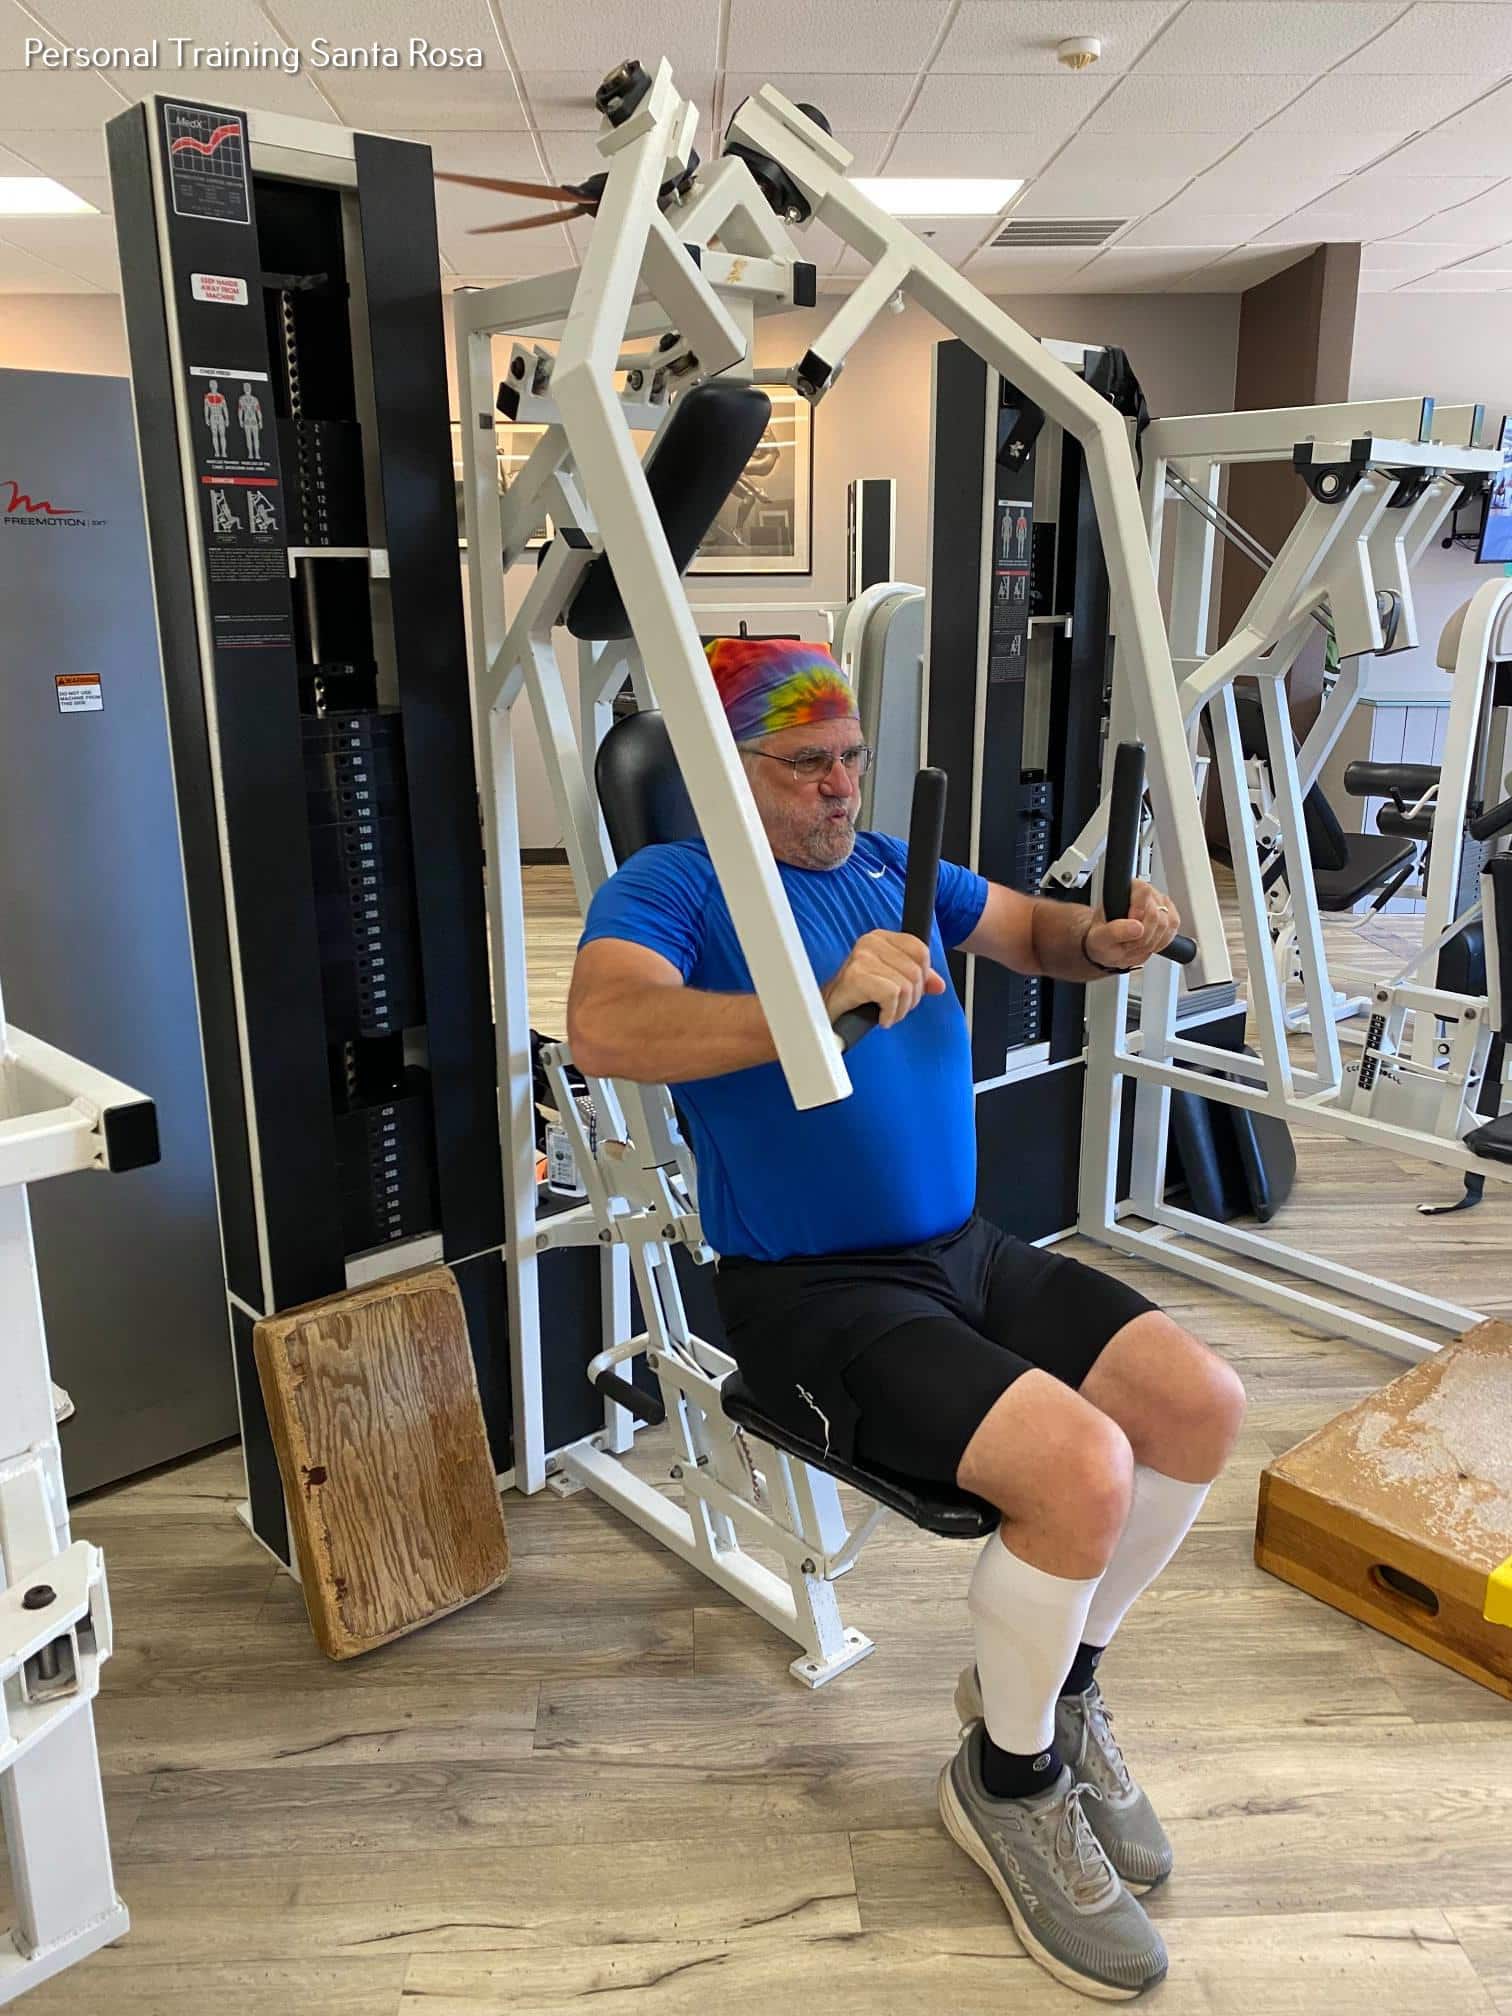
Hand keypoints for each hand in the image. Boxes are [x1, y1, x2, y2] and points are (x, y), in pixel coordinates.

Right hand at [823, 930, 945, 1028]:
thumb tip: (938, 985)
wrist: (828, 1011)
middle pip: (916, 972)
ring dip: (900, 1009)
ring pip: (906, 986)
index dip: (923, 977)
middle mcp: (870, 942)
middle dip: (912, 998)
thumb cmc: (857, 995)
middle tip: (896, 1007)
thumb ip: (917, 979)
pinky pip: (892, 996)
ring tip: (886, 1013)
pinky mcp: (856, 976)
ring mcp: (862, 958)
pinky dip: (890, 1014)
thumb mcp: (891, 981)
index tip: (909, 992)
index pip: (921, 951)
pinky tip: (881, 1017)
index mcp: (880, 937)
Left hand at [1084, 880, 1181, 971]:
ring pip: (1168, 923)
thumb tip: (1136, 927)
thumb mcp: (1100, 938)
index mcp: (1125, 889)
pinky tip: (1148, 943)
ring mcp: (1160, 903)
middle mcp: (1144, 892)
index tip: (1131, 928)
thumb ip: (1115, 931)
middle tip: (1129, 944)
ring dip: (1152, 941)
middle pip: (1157, 914)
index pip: (1144, 891)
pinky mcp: (1169, 915)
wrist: (1109, 946)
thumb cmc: (1103, 939)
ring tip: (1136, 944)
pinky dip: (1161, 942)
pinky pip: (1173, 929)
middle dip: (1143, 937)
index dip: (1139, 913)